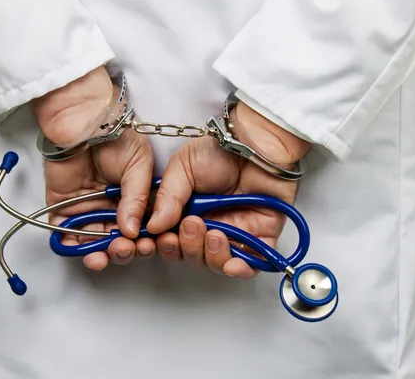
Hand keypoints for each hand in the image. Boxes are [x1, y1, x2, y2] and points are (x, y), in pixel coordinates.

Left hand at [32, 66, 154, 269]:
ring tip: (104, 256)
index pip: (139, 230)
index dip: (143, 242)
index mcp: (133, 201)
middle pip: (116, 241)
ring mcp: (87, 209)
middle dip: (121, 251)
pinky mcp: (63, 207)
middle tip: (124, 249)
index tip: (145, 246)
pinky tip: (82, 251)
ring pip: (92, 242)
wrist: (86, 119)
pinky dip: (71, 245)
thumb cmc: (119, 136)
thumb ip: (137, 199)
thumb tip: (131, 231)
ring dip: (99, 253)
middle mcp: (111, 209)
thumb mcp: (140, 167)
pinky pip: (65, 232)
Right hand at [146, 101, 310, 277]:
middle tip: (191, 226)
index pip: (171, 241)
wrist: (256, 144)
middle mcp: (209, 226)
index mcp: (187, 212)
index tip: (159, 240)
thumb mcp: (183, 167)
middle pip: (191, 256)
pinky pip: (251, 265)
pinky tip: (232, 263)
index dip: (164, 246)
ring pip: (216, 263)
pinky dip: (240, 270)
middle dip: (187, 248)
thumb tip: (153, 226)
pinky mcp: (260, 237)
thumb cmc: (220, 150)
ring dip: (210, 255)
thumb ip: (168, 197)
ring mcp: (234, 233)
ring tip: (213, 233)